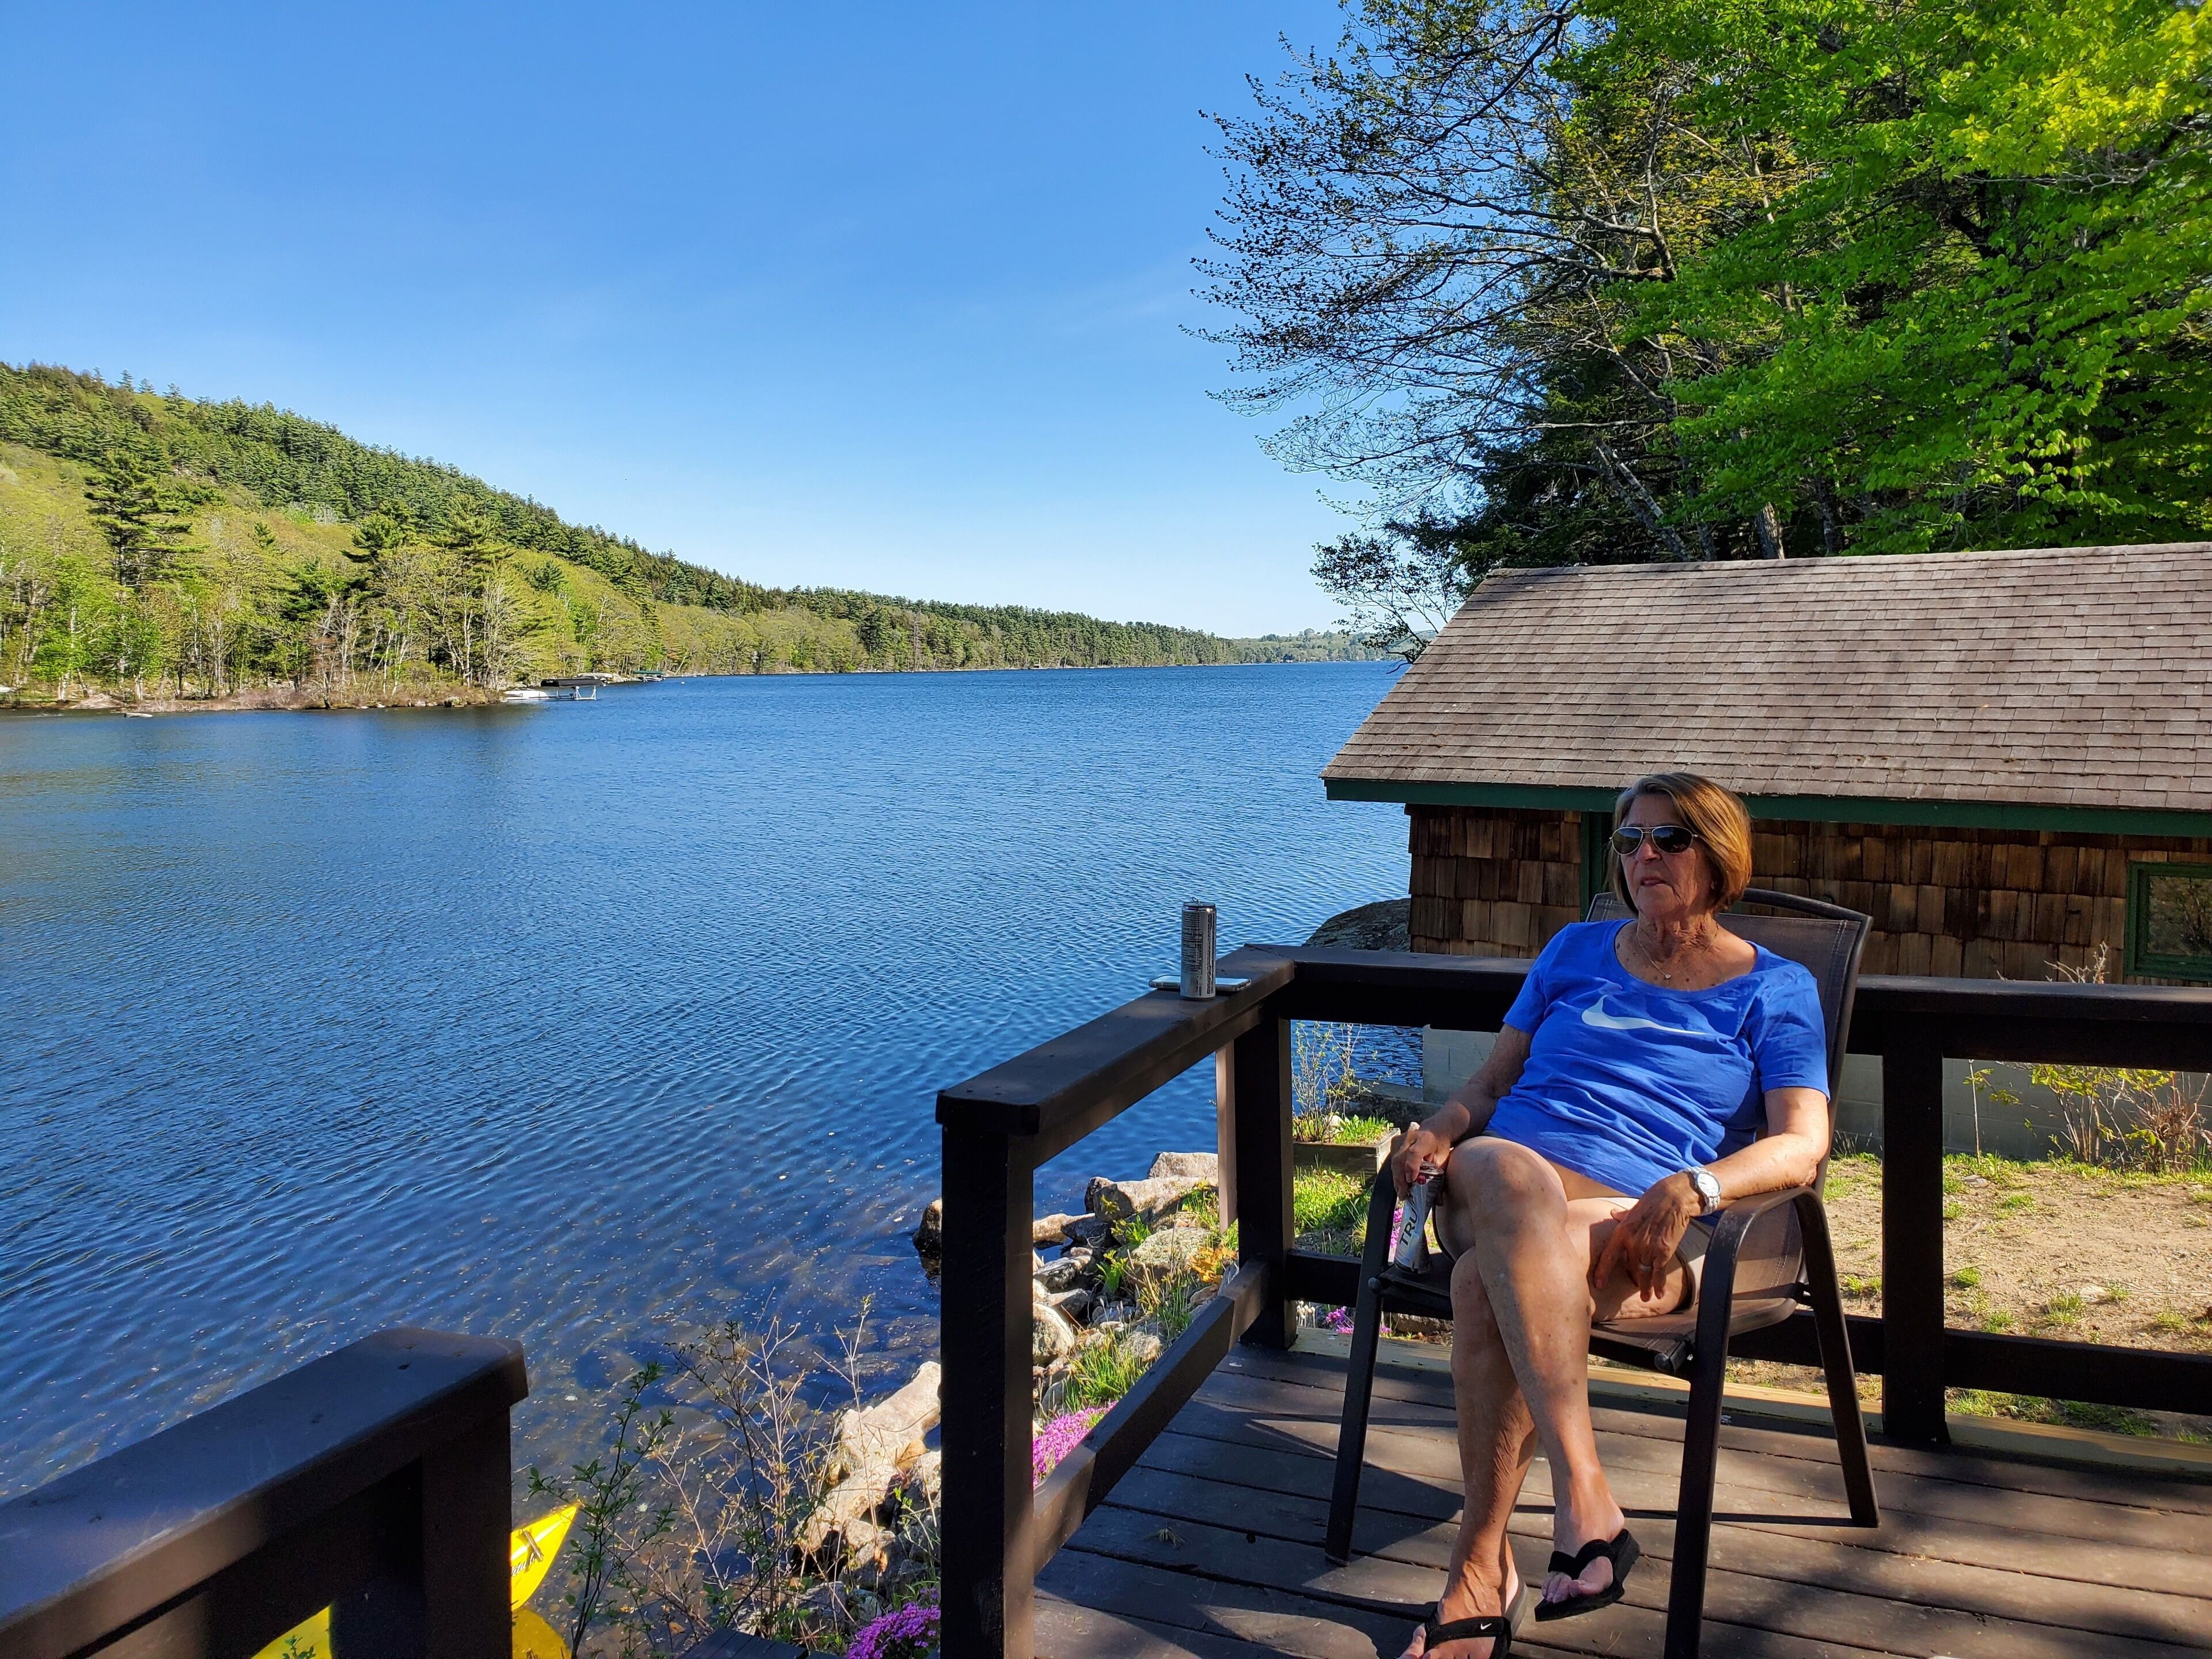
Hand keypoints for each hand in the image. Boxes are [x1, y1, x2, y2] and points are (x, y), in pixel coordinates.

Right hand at [1392, 1125, 1450, 1198]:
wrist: (1434, 1132)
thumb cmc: (1439, 1148)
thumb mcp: (1442, 1161)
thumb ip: (1438, 1177)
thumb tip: (1436, 1200)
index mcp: (1425, 1139)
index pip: (1414, 1153)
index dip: (1411, 1167)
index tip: (1411, 1180)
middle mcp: (1410, 1137)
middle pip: (1399, 1159)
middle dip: (1400, 1179)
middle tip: (1404, 1194)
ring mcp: (1400, 1139)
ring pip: (1394, 1161)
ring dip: (1397, 1179)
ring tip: (1401, 1193)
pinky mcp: (1394, 1143)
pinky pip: (1393, 1160)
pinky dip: (1396, 1173)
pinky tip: (1399, 1185)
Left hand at [1592, 1174, 1699, 1300]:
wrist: (1674, 1198)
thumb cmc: (1653, 1200)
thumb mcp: (1633, 1208)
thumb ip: (1622, 1215)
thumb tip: (1612, 1213)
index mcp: (1622, 1232)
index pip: (1608, 1256)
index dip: (1602, 1272)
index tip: (1598, 1285)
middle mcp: (1632, 1242)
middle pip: (1630, 1268)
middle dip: (1634, 1282)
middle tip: (1636, 1292)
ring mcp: (1648, 1248)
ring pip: (1644, 1274)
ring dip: (1645, 1288)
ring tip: (1646, 1297)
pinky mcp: (1663, 1252)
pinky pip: (1658, 1273)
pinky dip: (1659, 1285)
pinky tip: (1659, 1294)